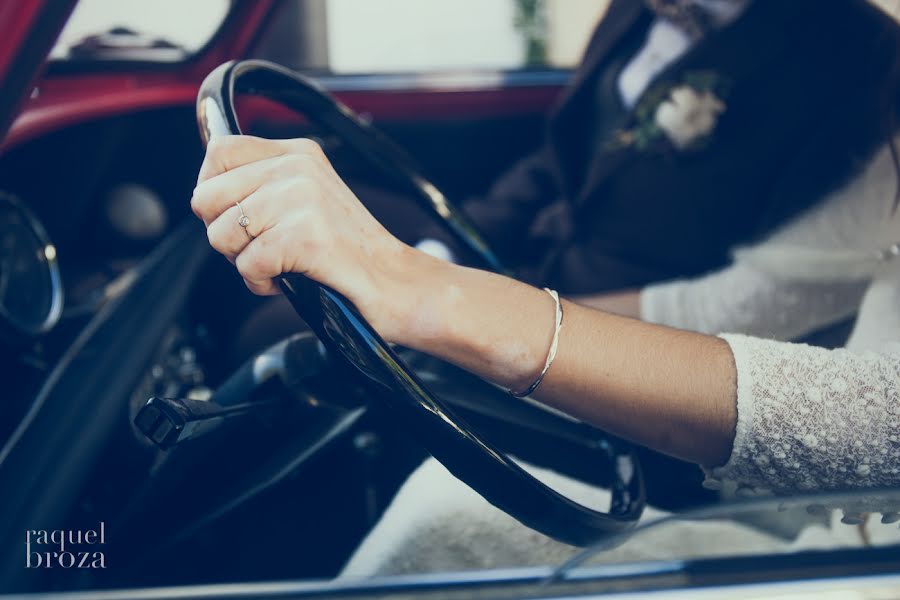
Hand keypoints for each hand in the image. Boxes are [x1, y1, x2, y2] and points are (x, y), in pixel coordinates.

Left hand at [192, 135, 412, 335]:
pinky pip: (246, 265)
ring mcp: (301, 200)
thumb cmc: (349, 252)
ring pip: (221, 234)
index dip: (212, 190)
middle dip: (224, 234)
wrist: (396, 283)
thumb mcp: (308, 199)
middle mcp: (297, 169)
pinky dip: (261, 283)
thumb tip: (206, 194)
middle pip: (207, 197)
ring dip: (243, 262)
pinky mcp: (303, 237)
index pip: (220, 153)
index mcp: (298, 154)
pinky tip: (288, 279)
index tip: (233, 216)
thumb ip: (264, 186)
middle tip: (260, 248)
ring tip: (279, 264)